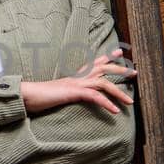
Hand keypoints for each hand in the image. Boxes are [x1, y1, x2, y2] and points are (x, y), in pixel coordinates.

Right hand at [21, 48, 136, 114]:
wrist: (28, 95)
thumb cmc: (41, 95)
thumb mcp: (59, 92)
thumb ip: (70, 91)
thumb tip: (75, 95)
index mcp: (76, 75)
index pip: (94, 62)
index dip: (108, 57)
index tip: (119, 52)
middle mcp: (79, 76)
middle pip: (104, 68)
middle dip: (121, 70)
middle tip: (135, 72)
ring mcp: (77, 83)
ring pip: (104, 83)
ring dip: (119, 92)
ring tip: (130, 102)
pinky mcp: (74, 92)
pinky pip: (95, 97)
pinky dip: (106, 104)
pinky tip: (115, 111)